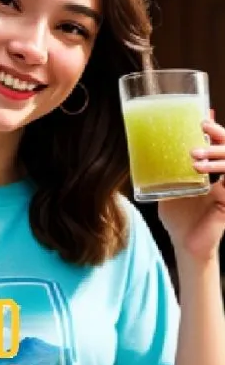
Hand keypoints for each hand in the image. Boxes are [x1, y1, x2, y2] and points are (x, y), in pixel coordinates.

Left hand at [158, 116, 224, 262]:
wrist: (186, 246)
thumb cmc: (179, 220)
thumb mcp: (168, 191)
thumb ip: (163, 175)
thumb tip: (146, 156)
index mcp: (211, 173)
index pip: (219, 146)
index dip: (215, 131)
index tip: (203, 117)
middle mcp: (222, 179)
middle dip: (218, 134)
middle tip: (203, 125)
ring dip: (216, 154)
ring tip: (195, 153)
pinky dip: (220, 173)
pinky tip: (202, 172)